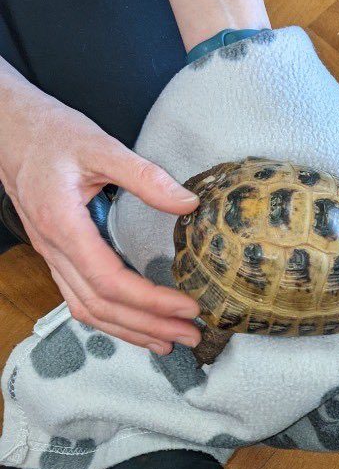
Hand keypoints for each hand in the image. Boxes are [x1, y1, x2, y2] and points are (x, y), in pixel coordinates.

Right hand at [0, 68, 201, 353]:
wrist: (8, 128)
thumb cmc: (51, 133)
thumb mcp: (101, 145)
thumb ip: (145, 176)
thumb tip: (188, 203)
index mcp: (63, 226)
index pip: (111, 281)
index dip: (151, 301)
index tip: (189, 307)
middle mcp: (53, 249)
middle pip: (101, 305)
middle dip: (148, 326)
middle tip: (191, 335)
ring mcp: (51, 255)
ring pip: (87, 309)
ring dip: (129, 330)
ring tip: (169, 340)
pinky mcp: (56, 253)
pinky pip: (79, 298)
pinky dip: (110, 318)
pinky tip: (135, 324)